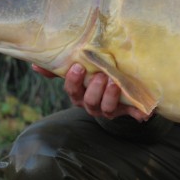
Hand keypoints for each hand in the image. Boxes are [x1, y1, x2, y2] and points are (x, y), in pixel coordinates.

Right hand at [33, 63, 149, 121]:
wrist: (119, 89)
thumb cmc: (93, 76)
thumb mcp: (78, 70)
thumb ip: (58, 68)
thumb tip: (35, 65)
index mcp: (80, 95)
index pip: (72, 91)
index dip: (74, 82)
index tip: (77, 67)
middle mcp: (92, 104)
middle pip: (90, 102)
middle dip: (94, 89)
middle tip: (100, 75)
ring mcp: (110, 109)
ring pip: (107, 108)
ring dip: (111, 96)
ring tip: (115, 83)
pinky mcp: (128, 110)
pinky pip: (134, 114)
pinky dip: (139, 114)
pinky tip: (144, 113)